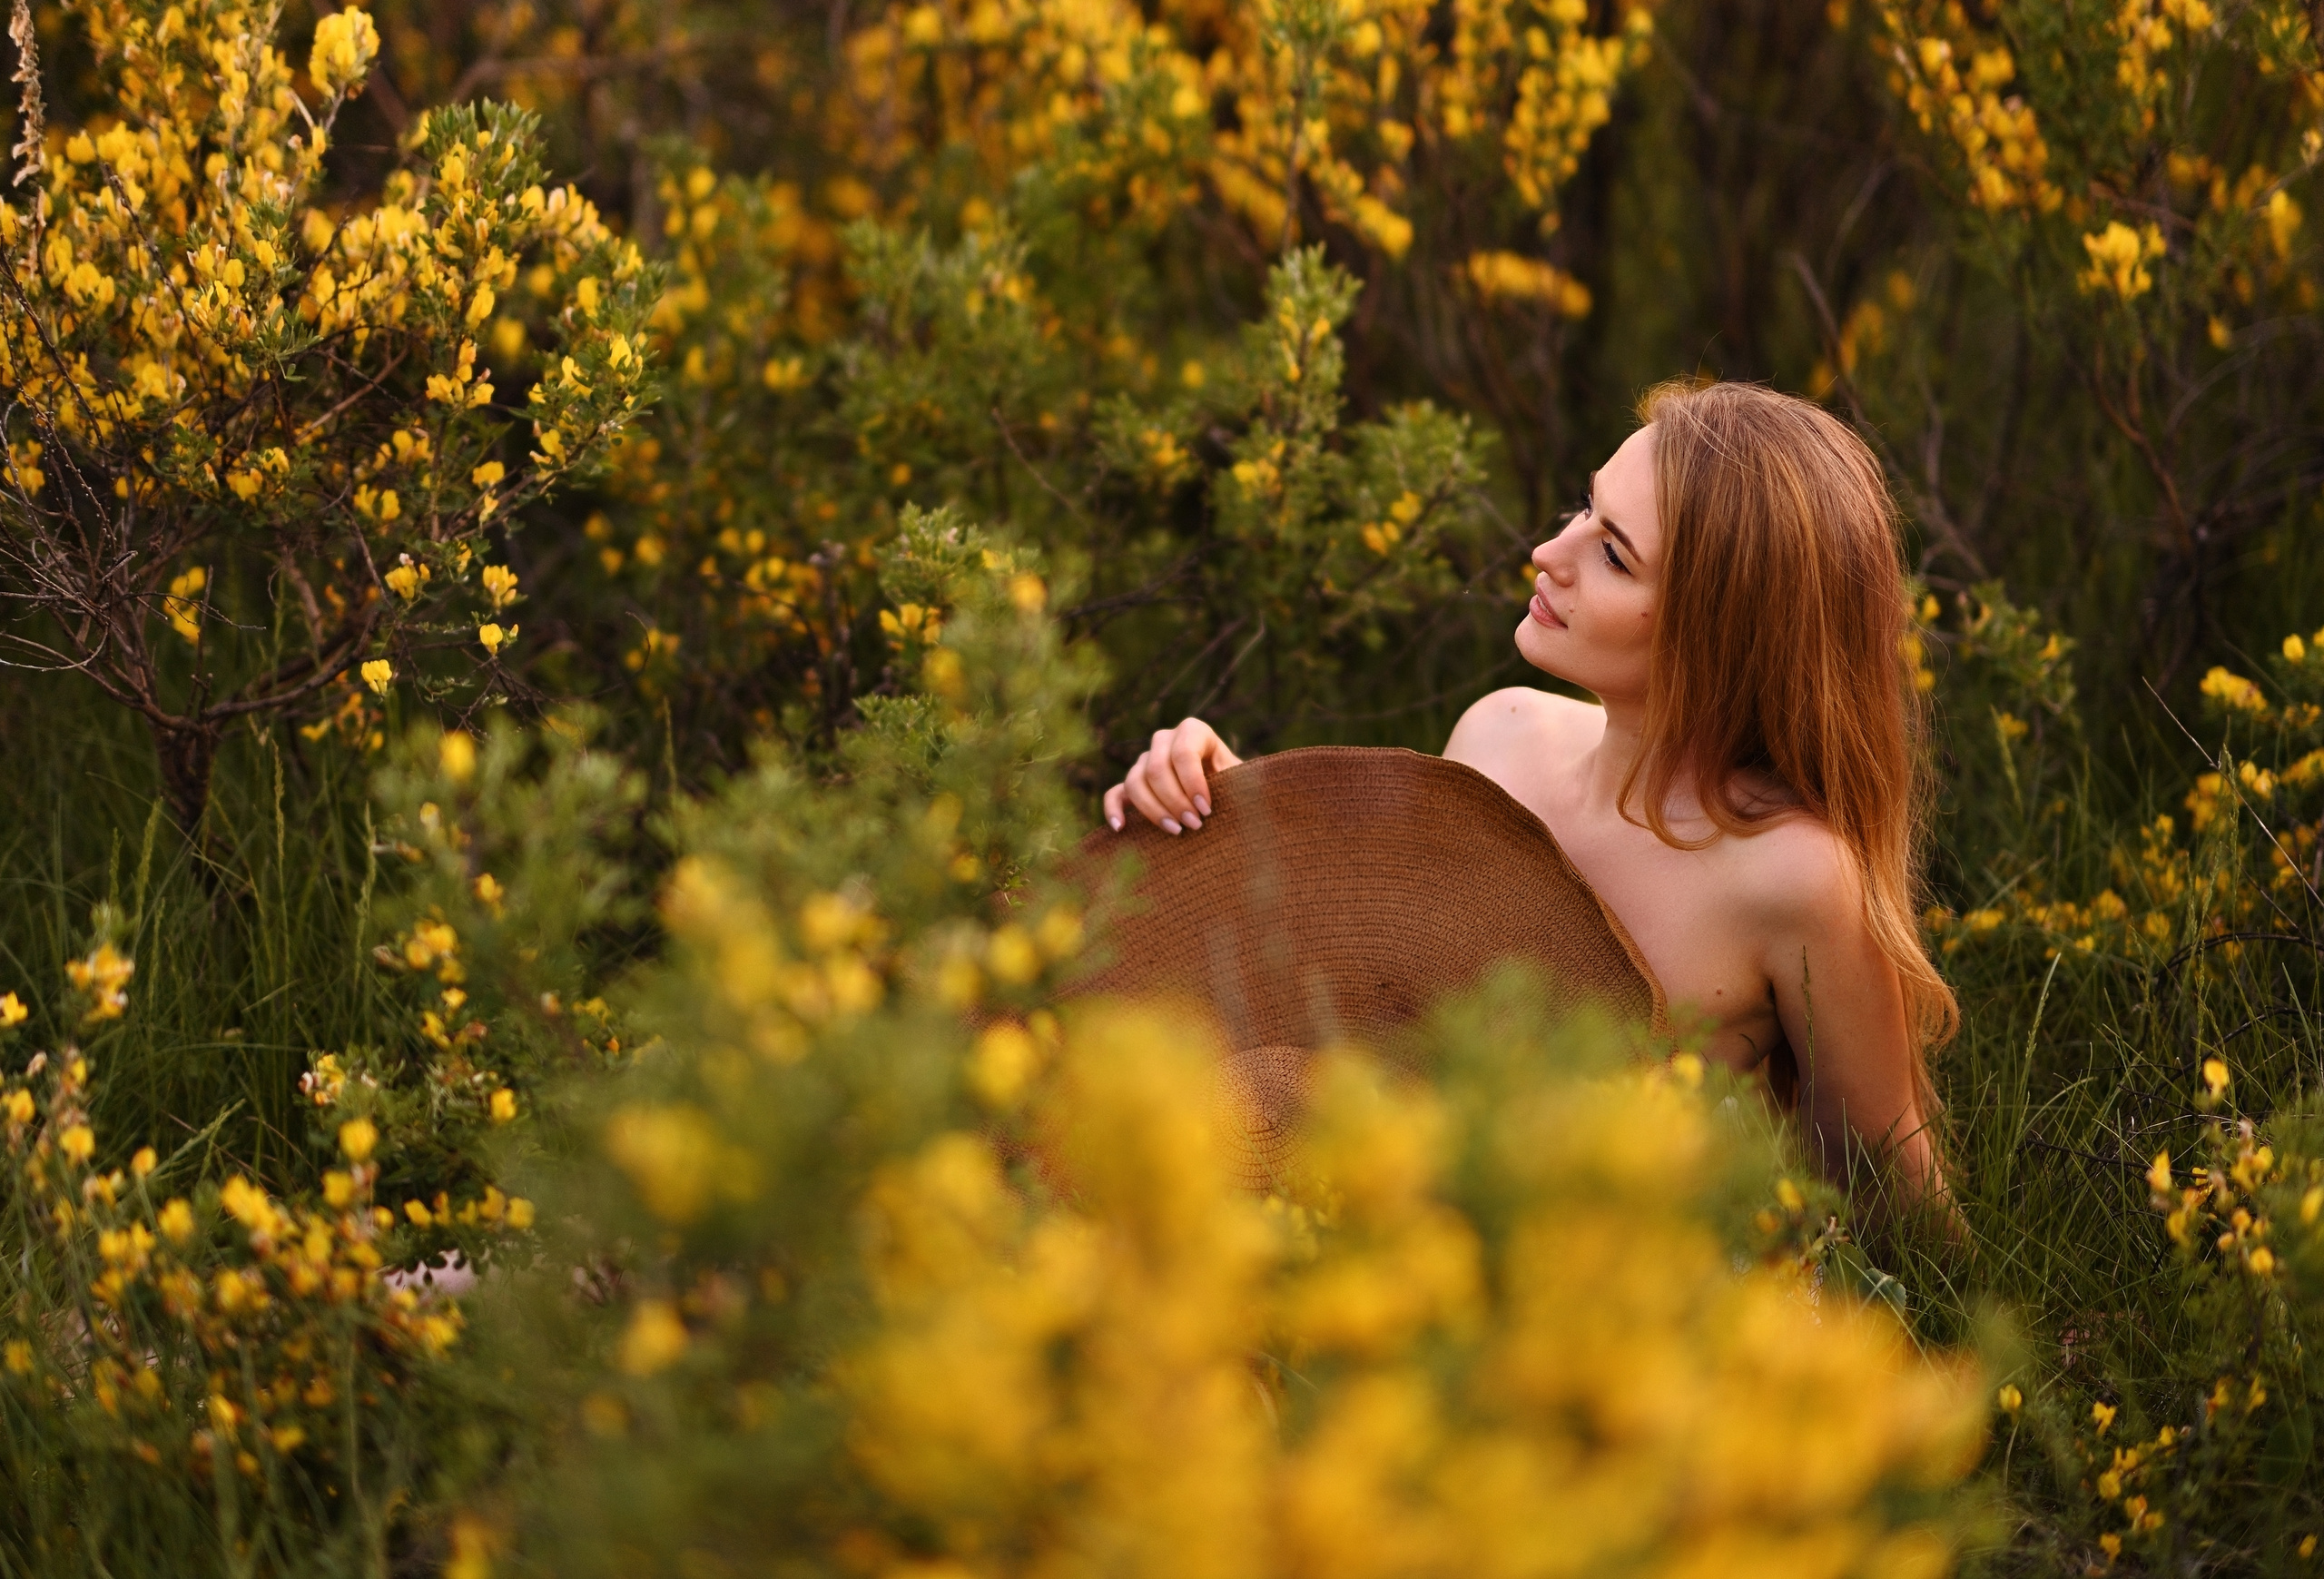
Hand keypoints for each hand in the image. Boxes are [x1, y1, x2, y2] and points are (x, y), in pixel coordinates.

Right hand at [1103, 718, 1241, 833]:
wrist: (1230, 796)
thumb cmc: (1239, 786)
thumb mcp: (1243, 779)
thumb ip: (1237, 781)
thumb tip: (1230, 792)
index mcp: (1194, 731)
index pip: (1183, 752)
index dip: (1193, 782)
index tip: (1207, 810)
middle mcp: (1165, 740)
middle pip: (1156, 768)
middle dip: (1175, 800)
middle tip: (1195, 825)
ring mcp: (1146, 760)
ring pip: (1135, 782)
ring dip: (1154, 810)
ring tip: (1176, 831)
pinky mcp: (1133, 783)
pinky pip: (1115, 793)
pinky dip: (1114, 809)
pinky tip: (1120, 828)